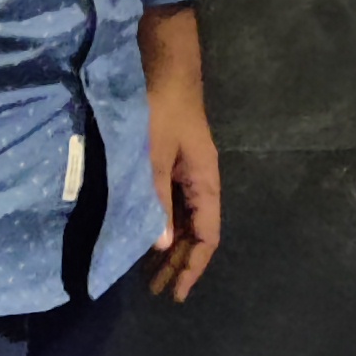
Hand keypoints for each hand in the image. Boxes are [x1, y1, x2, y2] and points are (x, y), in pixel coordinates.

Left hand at [141, 6, 222, 303]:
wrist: (163, 63)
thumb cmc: (160, 107)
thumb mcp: (154, 155)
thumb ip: (157, 199)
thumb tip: (163, 246)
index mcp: (205, 181)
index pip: (207, 235)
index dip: (194, 266)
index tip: (176, 291)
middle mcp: (200, 181)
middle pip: (197, 233)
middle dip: (180, 263)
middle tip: (157, 290)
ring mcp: (187, 172)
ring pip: (184, 221)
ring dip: (171, 247)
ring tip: (152, 273)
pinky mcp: (172, 162)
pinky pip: (172, 205)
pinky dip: (162, 225)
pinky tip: (148, 235)